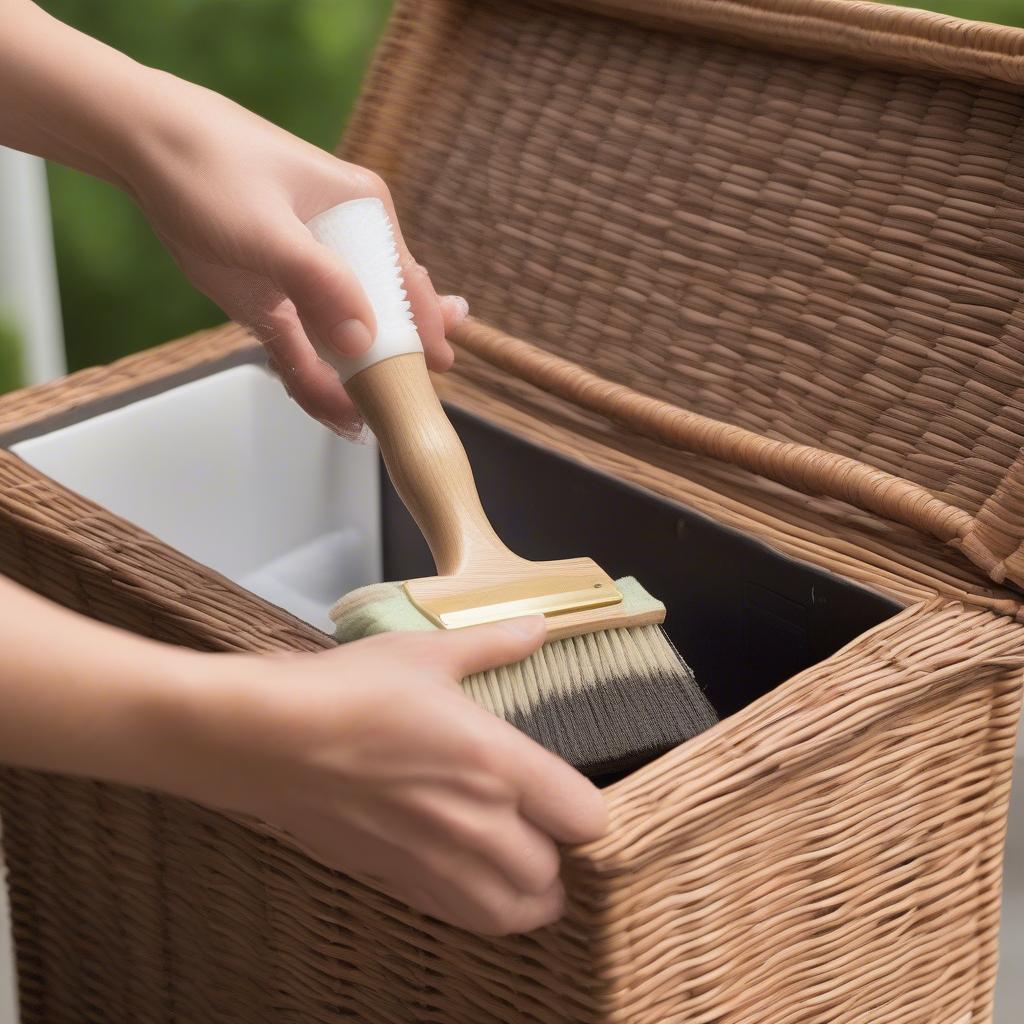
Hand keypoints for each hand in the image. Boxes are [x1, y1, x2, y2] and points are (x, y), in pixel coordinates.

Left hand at [120, 71, 466, 435]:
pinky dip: (314, 381)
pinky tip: (334, 412)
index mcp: (362, 212)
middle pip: (379, 315)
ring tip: (368, 418)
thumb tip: (364, 340)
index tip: (439, 366)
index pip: (407, 280)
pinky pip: (301, 350)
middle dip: (391, 362)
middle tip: (406, 404)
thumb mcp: (271, 228)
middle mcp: (342, 246)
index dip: (425, 326)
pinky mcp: (273, 300)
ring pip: (340, 340)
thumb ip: (320, 285)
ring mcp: (306, 277)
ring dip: (352, 381)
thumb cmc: (210, 166)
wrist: (140, 147)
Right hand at [170, 617, 607, 935]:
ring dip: (528, 895)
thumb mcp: (427, 653)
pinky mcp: (397, 880)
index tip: (570, 793)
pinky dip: (484, 910)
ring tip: (523, 868)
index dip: (589, 810)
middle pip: (552, 874)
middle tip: (544, 827)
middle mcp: (476, 822)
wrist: (266, 739)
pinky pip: (462, 919)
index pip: (585, 817)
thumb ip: (494, 644)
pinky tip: (475, 879)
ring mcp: (435, 860)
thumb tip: (537, 626)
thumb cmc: (348, 690)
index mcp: (495, 761)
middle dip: (558, 855)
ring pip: (513, 912)